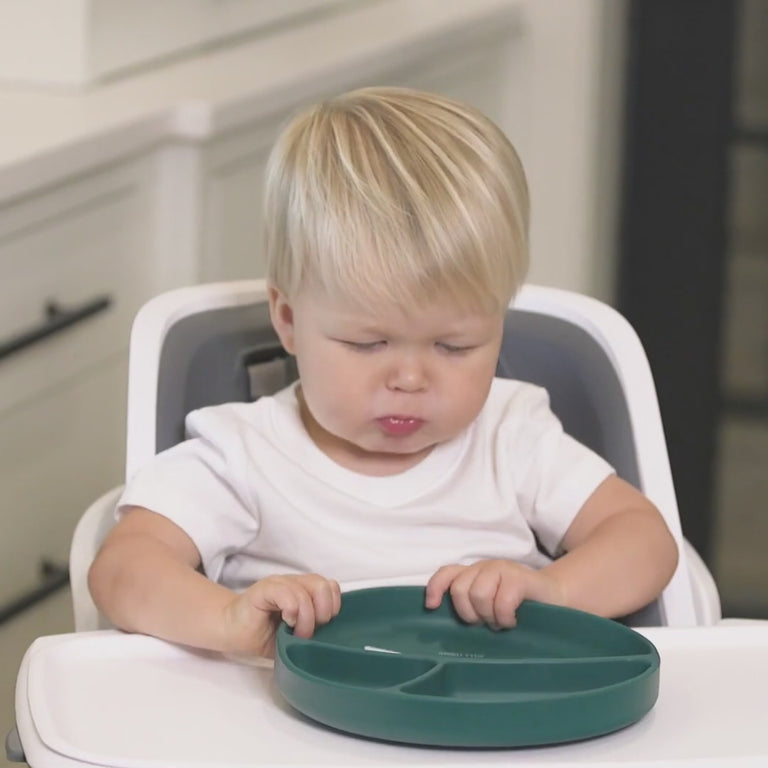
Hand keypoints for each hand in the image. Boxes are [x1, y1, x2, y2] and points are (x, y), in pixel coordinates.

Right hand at [222, 573, 340, 657]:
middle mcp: (294, 582)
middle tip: (308, 632)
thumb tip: (333, 637)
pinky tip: (286, 621)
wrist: (232, 633)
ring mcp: (279, 583)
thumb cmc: (264, 636)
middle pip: (324, 586)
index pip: (332, 588)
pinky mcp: (264, 589)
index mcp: (305, 590)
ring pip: (307, 592)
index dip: (332, 608)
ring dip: (306, 618)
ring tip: (295, 632)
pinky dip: (292, 610)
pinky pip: (286, 593)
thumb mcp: (296, 635)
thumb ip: (314, 628)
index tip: (321, 627)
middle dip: (322, 613)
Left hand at [425, 560, 563, 628]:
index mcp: (474, 573)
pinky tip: (513, 621)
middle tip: (486, 623)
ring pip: (478, 595)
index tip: (432, 607)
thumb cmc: (520, 607)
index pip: (446, 573)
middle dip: (470, 614)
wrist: (557, 599)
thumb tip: (444, 620)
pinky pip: (502, 601)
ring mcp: (502, 569)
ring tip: (501, 621)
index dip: (435, 588)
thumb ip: (471, 605)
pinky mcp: (519, 577)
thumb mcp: (490, 605)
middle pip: (459, 589)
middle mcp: (484, 567)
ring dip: (489, 616)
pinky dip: (505, 618)